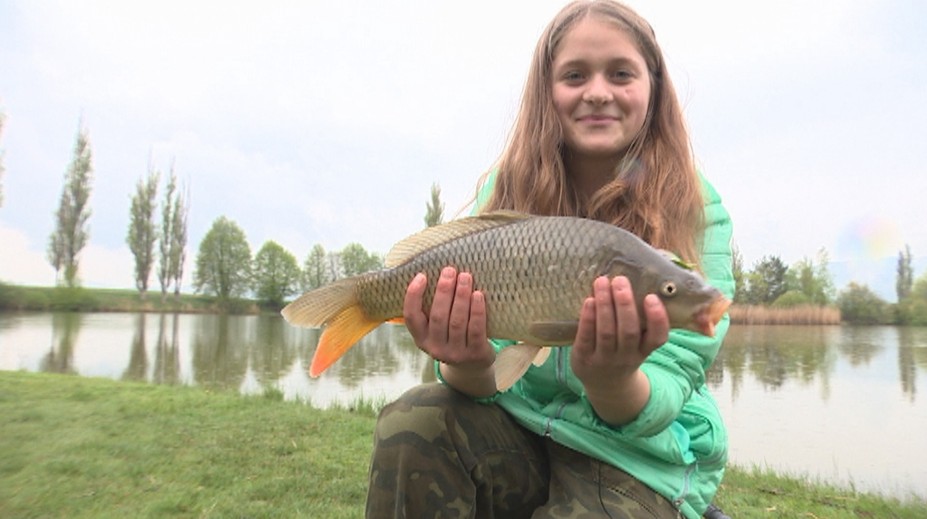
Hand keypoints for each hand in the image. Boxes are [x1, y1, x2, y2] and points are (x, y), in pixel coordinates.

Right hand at [403, 266, 494, 373]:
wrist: (472, 366)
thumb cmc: (452, 337)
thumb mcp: (437, 329)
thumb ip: (433, 309)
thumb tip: (437, 274)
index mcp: (421, 338)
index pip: (411, 317)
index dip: (413, 296)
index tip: (422, 276)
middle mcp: (435, 348)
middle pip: (438, 316)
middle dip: (444, 291)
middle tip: (450, 270)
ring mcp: (455, 353)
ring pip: (457, 321)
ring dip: (461, 296)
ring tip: (465, 277)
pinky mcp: (475, 354)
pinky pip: (475, 329)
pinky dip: (476, 310)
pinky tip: (478, 295)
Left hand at [570, 276, 668, 423]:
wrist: (606, 385)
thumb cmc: (623, 352)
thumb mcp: (638, 344)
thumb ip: (642, 321)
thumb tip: (639, 279)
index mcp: (644, 350)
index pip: (657, 338)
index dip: (657, 319)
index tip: (651, 297)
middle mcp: (626, 357)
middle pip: (629, 331)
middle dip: (625, 304)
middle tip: (620, 280)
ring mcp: (604, 360)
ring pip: (607, 332)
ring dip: (604, 306)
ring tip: (601, 283)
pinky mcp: (584, 359)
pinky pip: (586, 338)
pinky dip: (588, 319)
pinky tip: (588, 301)